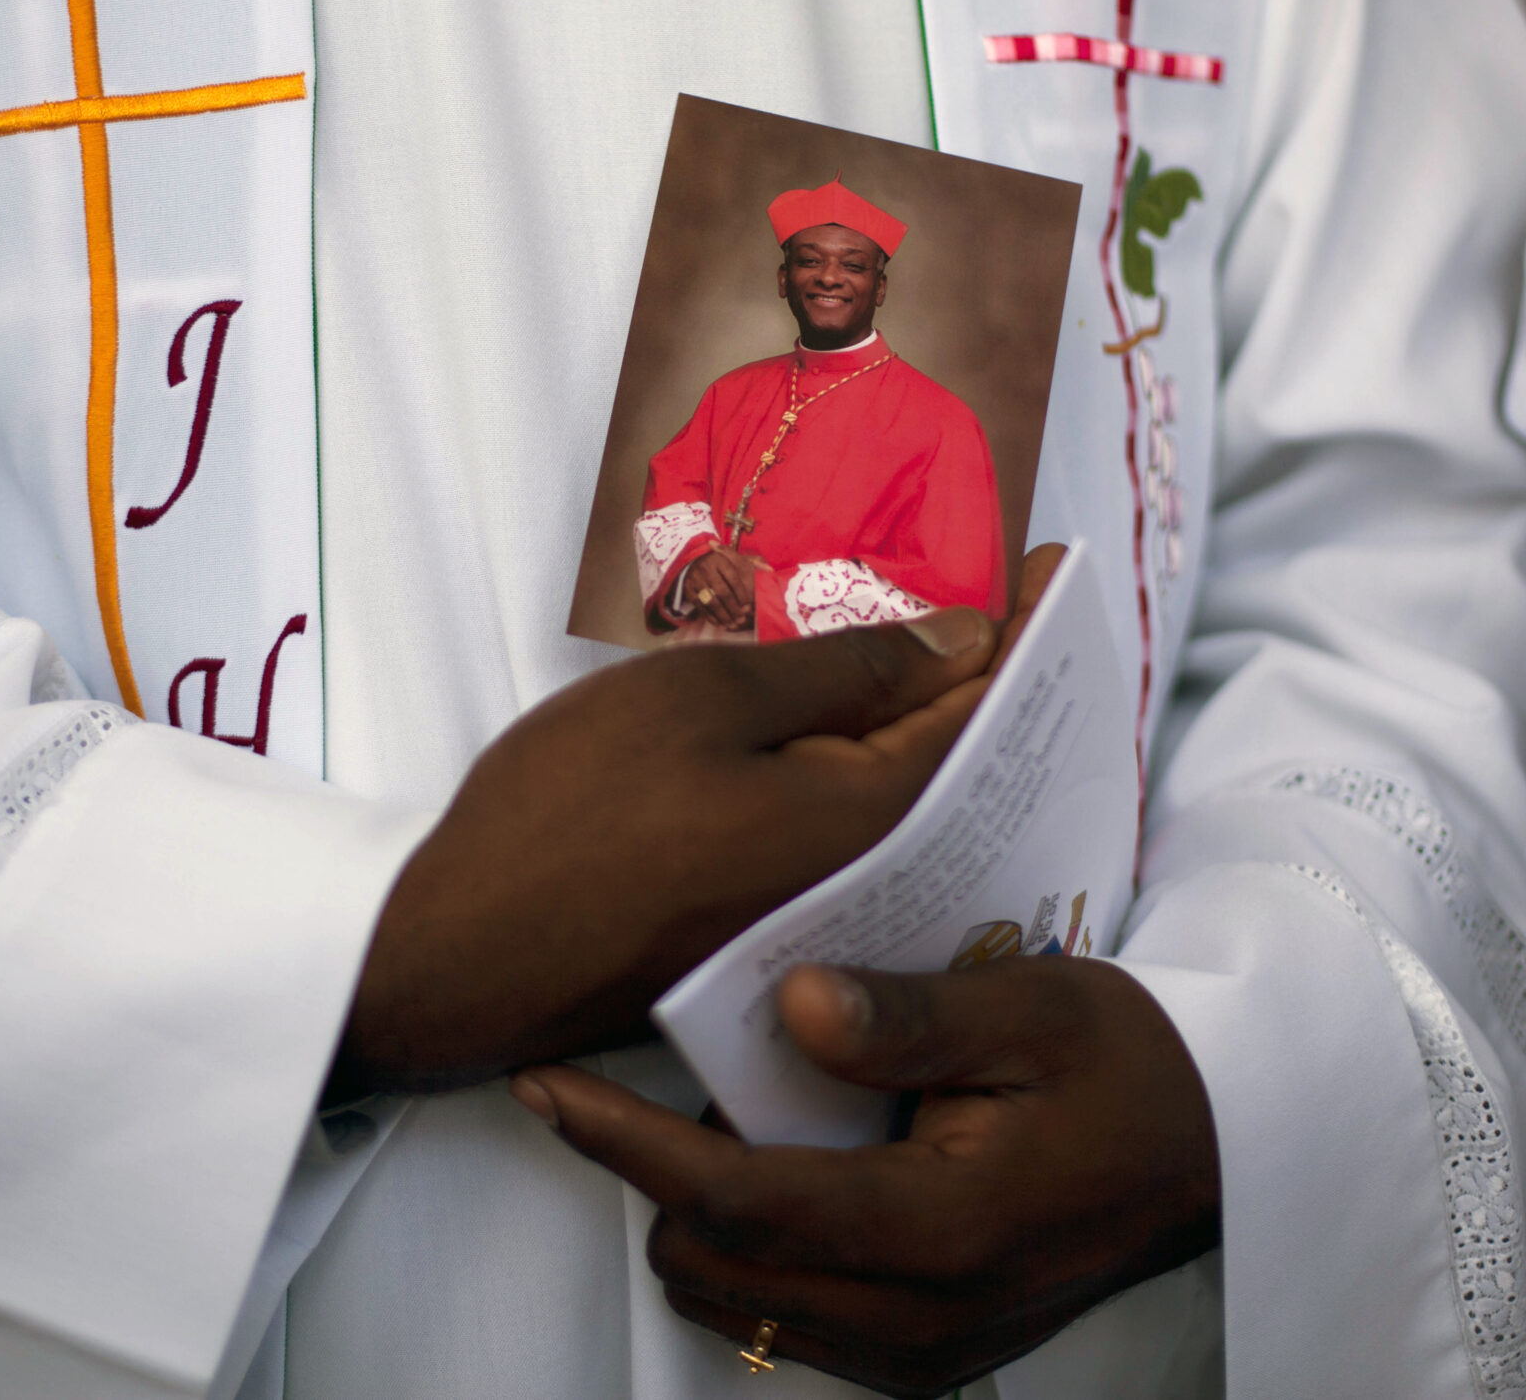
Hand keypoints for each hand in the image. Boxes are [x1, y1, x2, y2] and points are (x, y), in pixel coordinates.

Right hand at [333, 605, 997, 1097]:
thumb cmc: (573, 813)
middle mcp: (873, 879)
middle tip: (1027, 602)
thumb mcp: (705, 699)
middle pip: (962, 762)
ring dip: (940, 727)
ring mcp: (826, 916)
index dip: (1020, 630)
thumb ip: (840, 672)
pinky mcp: (776, 933)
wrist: (472, 957)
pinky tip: (870, 737)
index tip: (1054, 569)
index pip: (981, 708)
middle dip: (996, 676)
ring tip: (962, 653)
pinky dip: (884, 776)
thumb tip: (954, 644)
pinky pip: (863, 841)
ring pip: (912, 804)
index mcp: (873, 815)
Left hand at [510, 956, 1220, 1397]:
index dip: (622, 1143)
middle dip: (658, 1173)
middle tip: (678, 1071)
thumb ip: (907, 1017)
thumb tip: (788, 1007)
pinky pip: (786, 1317)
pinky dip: (757, 1244)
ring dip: (705, 1212)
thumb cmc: (1132, 1062)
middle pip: (708, 1264)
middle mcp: (916, 1317)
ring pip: (735, 1300)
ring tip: (747, 1112)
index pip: (729, 1200)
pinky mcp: (922, 1361)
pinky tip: (795, 1161)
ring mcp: (919, 1354)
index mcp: (938, 1227)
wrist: (1222, 1151)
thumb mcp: (1034, 1008)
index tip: (548, 1085)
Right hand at [682, 543, 762, 628]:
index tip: (748, 606)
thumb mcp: (736, 558)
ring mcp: (695, 579)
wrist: (694, 560)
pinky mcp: (687, 589)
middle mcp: (705, 568)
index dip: (742, 594)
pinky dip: (710, 617)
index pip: (733, 578)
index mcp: (719, 559)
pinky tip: (720, 624)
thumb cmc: (722, 562)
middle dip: (733, 608)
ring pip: (710, 601)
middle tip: (742, 619)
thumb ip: (754, 563)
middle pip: (722, 591)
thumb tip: (769, 569)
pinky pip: (699, 606)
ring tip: (733, 625)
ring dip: (722, 615)